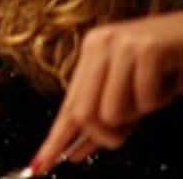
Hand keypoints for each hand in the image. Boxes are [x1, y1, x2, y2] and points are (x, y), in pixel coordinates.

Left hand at [29, 11, 182, 173]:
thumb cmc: (175, 63)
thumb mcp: (137, 91)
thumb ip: (111, 117)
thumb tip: (79, 149)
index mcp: (92, 51)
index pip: (69, 104)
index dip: (56, 138)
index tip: (40, 164)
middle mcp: (100, 43)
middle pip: (82, 113)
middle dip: (106, 136)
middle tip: (128, 131)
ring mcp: (121, 44)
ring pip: (111, 112)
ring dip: (140, 113)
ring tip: (157, 92)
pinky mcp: (147, 49)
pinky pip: (145, 101)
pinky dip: (162, 100)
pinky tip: (171, 80)